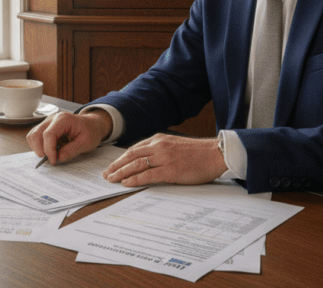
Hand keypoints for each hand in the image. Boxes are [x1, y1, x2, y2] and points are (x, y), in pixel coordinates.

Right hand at [27, 109, 111, 165]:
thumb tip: (59, 158)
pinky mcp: (45, 128)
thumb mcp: (87, 142)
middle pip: (36, 133)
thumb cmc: (90, 131)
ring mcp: (47, 122)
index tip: (54, 161)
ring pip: (32, 135)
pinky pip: (34, 137)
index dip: (49, 149)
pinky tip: (49, 151)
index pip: (48, 134)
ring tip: (50, 155)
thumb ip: (73, 150)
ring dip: (37, 148)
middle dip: (40, 150)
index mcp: (64, 119)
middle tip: (51, 160)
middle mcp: (52, 119)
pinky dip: (38, 146)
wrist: (91, 125)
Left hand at [103, 134, 225, 186]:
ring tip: (111, 179)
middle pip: (130, 156)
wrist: (216, 154)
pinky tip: (126, 183)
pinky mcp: (170, 170)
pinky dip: (134, 179)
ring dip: (121, 172)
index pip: (134, 149)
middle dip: (116, 166)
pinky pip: (147, 175)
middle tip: (106, 174)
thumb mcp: (175, 146)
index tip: (113, 166)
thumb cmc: (198, 153)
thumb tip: (147, 160)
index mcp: (159, 139)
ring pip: (136, 164)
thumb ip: (161, 150)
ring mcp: (164, 158)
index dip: (121, 158)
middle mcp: (159, 146)